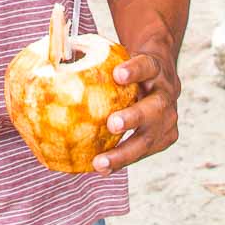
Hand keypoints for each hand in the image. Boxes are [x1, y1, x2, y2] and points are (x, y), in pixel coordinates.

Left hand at [91, 46, 180, 173]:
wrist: (160, 75)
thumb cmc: (129, 67)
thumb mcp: (120, 55)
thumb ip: (96, 58)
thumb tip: (55, 55)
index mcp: (155, 68)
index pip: (147, 65)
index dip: (134, 70)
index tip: (117, 74)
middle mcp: (166, 94)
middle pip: (154, 107)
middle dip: (133, 117)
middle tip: (112, 124)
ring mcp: (169, 118)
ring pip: (149, 138)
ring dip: (124, 152)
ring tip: (100, 163)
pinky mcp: (166, 137)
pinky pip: (144, 152)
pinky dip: (123, 161)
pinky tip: (103, 168)